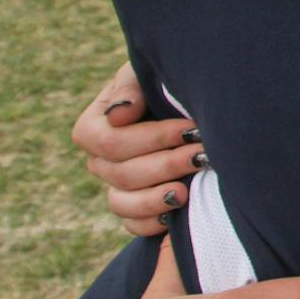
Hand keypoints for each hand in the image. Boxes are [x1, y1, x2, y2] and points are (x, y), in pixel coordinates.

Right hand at [72, 63, 202, 236]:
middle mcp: (100, 159)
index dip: (150, 138)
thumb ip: (131, 88)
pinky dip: (152, 222)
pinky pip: (133, 224)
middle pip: (121, 173)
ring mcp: (116, 185)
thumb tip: (118, 115)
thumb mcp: (150, 74)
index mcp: (95, 124)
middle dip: (166, 164)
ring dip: (157, 197)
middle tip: (204, 155)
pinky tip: (178, 211)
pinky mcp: (135, 206)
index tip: (190, 129)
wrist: (197, 99)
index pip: (106, 140)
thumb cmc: (170, 81)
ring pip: (122, 203)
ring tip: (189, 190)